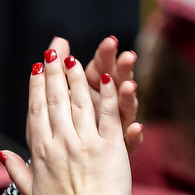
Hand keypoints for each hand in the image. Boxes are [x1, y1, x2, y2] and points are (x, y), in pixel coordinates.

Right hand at [0, 50, 132, 194]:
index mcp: (42, 153)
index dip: (35, 87)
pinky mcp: (110, 147)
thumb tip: (2, 151)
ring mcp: (86, 142)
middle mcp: (61, 142)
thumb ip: (16, 170)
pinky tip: (106, 77)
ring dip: (76, 77)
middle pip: (55, 100)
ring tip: (73, 59)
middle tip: (52, 50)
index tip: (36, 68)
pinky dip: (108, 94)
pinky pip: (108, 115)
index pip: (36, 111)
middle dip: (52, 73)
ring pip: (80, 102)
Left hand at [48, 35, 141, 153]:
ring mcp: (117, 123)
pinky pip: (130, 140)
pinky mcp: (120, 145)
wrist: (77, 155)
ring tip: (130, 88)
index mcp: (96, 87)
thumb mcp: (69, 89)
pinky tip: (137, 129)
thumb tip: (58, 39)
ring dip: (127, 98)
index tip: (110, 41)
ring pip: (125, 108)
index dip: (106, 54)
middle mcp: (110, 102)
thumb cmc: (73, 118)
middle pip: (118, 83)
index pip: (103, 65)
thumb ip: (65, 64)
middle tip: (128, 56)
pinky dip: (134, 135)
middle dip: (122, 69)